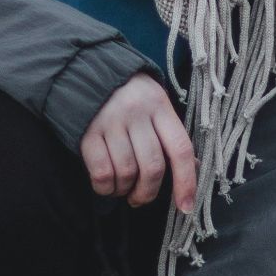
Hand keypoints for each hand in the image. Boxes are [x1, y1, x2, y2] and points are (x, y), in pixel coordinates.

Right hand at [79, 71, 196, 211]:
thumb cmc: (126, 93)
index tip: (185, 207)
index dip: (186, 182)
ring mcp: (111, 121)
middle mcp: (137, 113)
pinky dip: (105, 187)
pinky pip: (102, 172)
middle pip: (153, 167)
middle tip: (140, 198)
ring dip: (125, 190)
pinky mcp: (87, 131)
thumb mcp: (153, 103)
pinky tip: (106, 185)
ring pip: (127, 172)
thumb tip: (192, 168)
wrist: (83, 69)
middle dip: (148, 192)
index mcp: (159, 105)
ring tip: (122, 189)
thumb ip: (168, 132)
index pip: (180, 149)